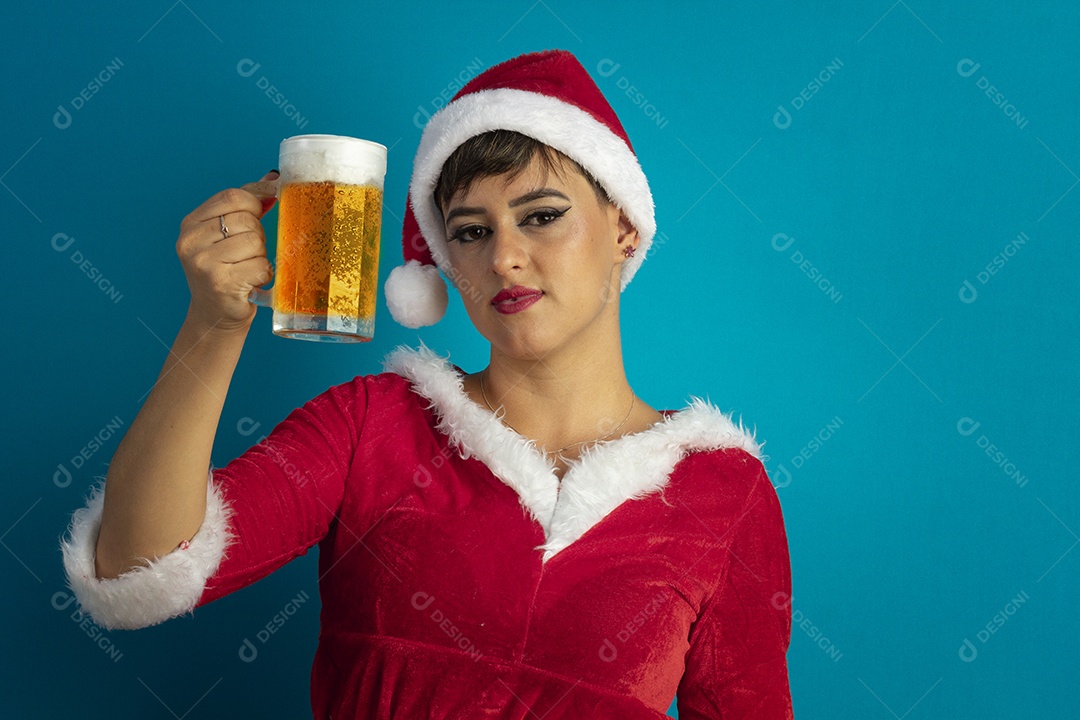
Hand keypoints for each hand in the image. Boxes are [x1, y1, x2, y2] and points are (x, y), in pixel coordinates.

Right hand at [177, 171, 278, 332]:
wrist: (215, 315)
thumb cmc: (226, 271)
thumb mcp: (227, 235)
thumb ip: (246, 205)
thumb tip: (273, 178)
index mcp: (191, 224)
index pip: (232, 196)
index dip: (256, 199)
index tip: (270, 202)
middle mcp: (191, 241)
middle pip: (246, 219)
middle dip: (257, 234)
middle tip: (247, 252)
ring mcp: (203, 262)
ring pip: (255, 241)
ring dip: (260, 256)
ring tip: (247, 267)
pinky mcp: (221, 282)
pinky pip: (260, 265)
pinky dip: (263, 274)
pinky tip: (250, 281)